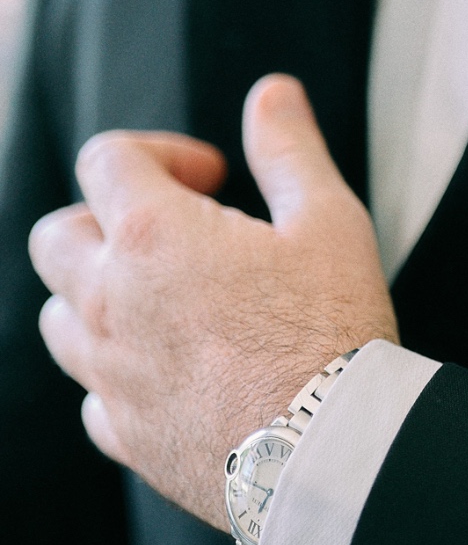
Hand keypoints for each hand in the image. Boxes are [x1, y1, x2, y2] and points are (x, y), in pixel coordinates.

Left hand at [28, 75, 398, 529]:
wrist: (329, 452)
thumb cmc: (333, 329)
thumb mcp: (329, 219)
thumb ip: (289, 148)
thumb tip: (271, 92)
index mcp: (152, 234)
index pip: (106, 159)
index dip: (158, 151)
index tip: (211, 177)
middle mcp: (109, 301)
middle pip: (57, 236)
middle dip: (105, 220)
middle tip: (176, 235)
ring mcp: (108, 375)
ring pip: (57, 316)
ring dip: (98, 295)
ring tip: (168, 302)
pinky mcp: (123, 436)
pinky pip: (91, 395)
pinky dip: (118, 374)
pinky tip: (174, 372)